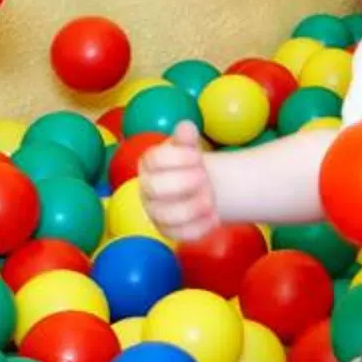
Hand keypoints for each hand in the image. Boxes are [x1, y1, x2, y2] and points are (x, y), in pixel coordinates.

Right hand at [136, 124, 223, 242]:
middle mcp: (146, 189)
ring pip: (164, 215)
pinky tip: (215, 217)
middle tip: (204, 177)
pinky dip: (200, 227)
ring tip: (211, 200)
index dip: (178, 158)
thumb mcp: (190, 146)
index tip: (199, 157)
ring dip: (191, 208)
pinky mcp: (168, 230)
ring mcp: (155, 211)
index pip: (153, 160)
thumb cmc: (192, 162)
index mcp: (148, 164)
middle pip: (154, 188)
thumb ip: (186, 137)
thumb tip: (186, 127)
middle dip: (183, 182)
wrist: (202, 184)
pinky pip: (180, 234)